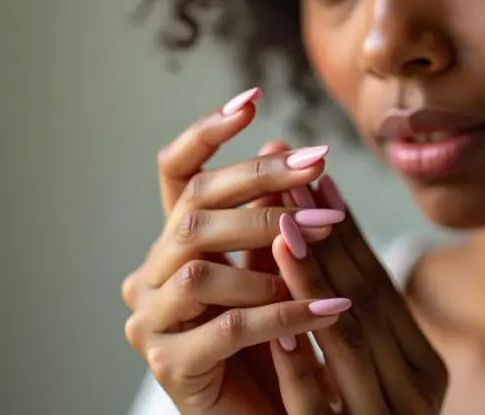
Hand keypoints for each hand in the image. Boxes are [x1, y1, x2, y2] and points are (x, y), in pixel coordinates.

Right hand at [121, 88, 349, 413]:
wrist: (266, 410)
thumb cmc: (273, 335)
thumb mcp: (273, 265)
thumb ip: (269, 214)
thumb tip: (278, 144)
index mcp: (176, 244)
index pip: (175, 175)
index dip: (207, 134)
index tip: (252, 100)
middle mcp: (153, 275)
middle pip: (193, 210)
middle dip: (258, 183)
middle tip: (317, 166)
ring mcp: (154, 321)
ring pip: (202, 267)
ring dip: (271, 250)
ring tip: (324, 238)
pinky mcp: (171, 367)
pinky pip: (229, 327)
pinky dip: (284, 313)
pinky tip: (331, 306)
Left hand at [270, 176, 448, 413]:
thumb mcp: (356, 372)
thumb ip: (341, 315)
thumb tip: (311, 232)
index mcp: (424, 366)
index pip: (381, 288)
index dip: (348, 235)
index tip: (319, 185)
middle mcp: (415, 392)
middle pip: (365, 302)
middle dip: (327, 241)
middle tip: (295, 187)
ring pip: (346, 341)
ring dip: (312, 283)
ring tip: (282, 233)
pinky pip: (316, 406)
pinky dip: (299, 365)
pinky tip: (277, 331)